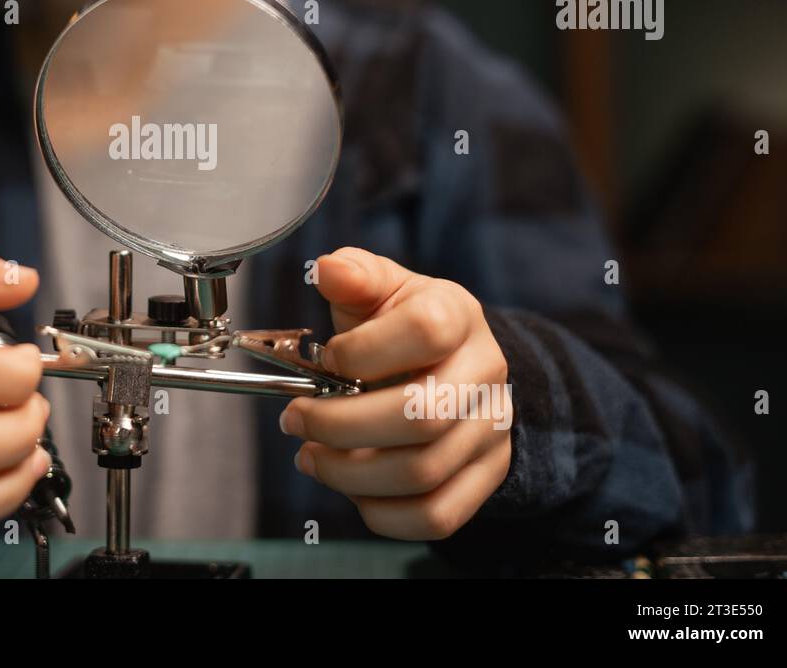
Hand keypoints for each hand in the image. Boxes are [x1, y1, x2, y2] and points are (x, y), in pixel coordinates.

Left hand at [279, 247, 511, 539]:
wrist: (455, 360)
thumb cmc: (405, 323)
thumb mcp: (381, 286)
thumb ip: (354, 275)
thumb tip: (330, 270)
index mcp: (457, 315)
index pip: (425, 331)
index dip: (362, 352)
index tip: (324, 360)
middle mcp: (485, 373)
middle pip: (421, 416)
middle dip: (339, 426)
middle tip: (295, 420)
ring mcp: (491, 429)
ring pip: (422, 473)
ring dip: (348, 474)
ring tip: (310, 455)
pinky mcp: (485, 476)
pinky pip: (436, 516)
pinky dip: (380, 512)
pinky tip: (350, 486)